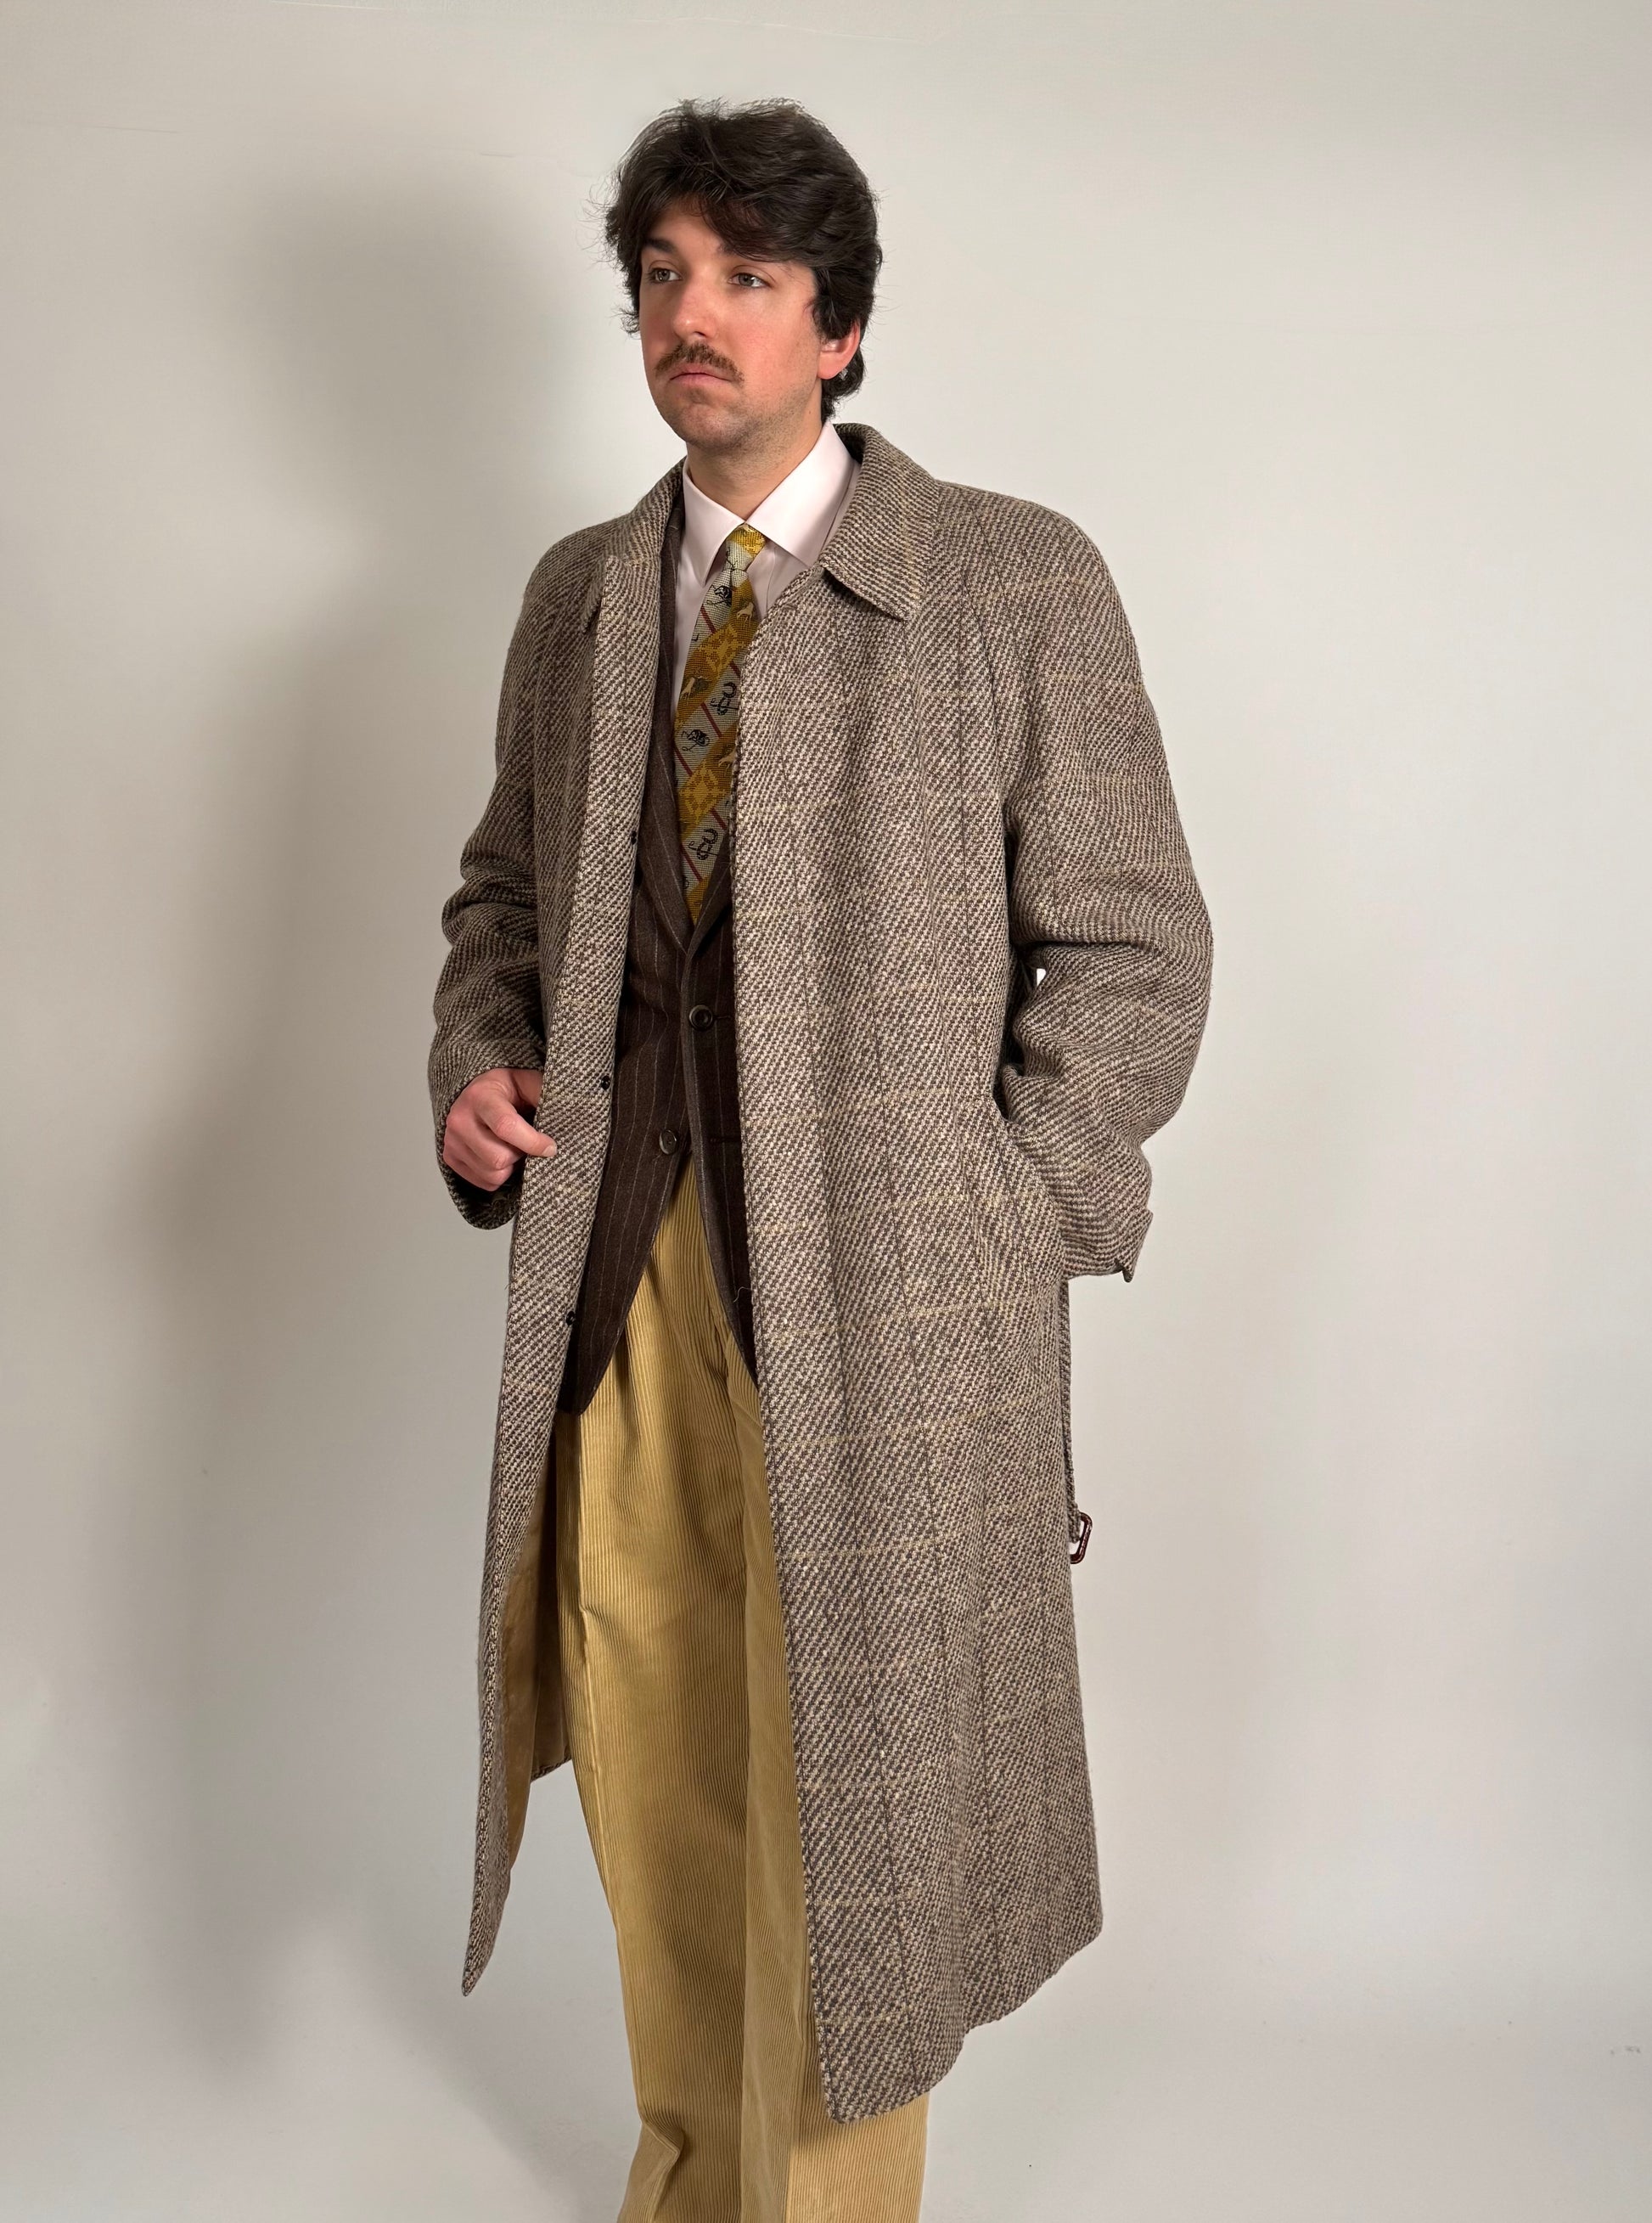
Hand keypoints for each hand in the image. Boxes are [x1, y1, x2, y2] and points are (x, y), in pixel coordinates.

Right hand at [442, 1067, 555, 1191]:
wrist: (475, 1091)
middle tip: (527, 1143)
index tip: (550, 1147)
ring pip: (493, 1174)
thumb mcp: (527, 1081)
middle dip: (521, 1155)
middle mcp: (460, 1119)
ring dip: (511, 1167)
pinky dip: (499, 1174)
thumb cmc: (506, 1088)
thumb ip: (544, 1095)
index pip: (506, 1127)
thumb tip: (569, 1113)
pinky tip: (501, 1154)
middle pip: (499, 1159)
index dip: (533, 1142)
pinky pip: (484, 1183)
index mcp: (480, 1096)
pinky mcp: (451, 1158)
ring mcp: (451, 1141)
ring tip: (514, 1148)